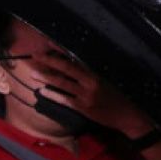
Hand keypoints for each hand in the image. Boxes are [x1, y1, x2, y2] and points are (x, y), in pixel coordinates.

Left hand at [28, 52, 152, 136]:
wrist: (128, 115)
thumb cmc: (117, 96)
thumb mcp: (107, 80)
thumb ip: (91, 72)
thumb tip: (72, 62)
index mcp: (97, 72)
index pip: (75, 58)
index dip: (61, 51)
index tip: (49, 43)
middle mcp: (91, 81)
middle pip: (66, 68)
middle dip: (49, 61)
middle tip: (35, 55)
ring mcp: (86, 95)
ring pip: (62, 83)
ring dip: (45, 77)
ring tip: (32, 73)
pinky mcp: (83, 107)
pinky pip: (64, 99)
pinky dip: (52, 94)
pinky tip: (42, 91)